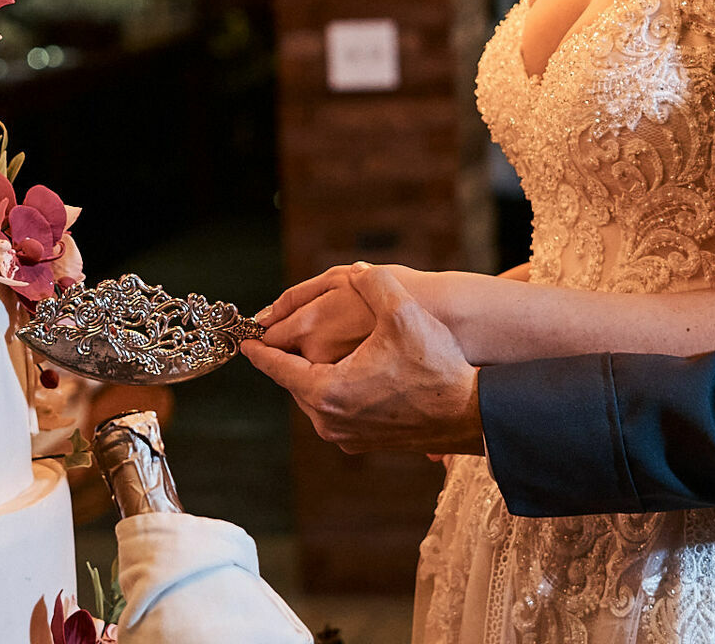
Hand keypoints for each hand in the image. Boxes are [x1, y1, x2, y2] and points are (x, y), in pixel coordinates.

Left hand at [243, 264, 485, 456]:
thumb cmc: (435, 364)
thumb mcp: (401, 313)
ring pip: (316, 398)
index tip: (244, 343)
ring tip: (313, 351)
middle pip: (297, 383)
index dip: (260, 351)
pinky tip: (346, 371)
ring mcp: (346, 436)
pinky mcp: (364, 443)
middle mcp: (329, 421)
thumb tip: (354, 272)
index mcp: (327, 391)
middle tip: (280, 338)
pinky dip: (334, 390)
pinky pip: (335, 411)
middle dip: (291, 359)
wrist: (470, 412)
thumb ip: (371, 283)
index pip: (279, 368)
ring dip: (315, 374)